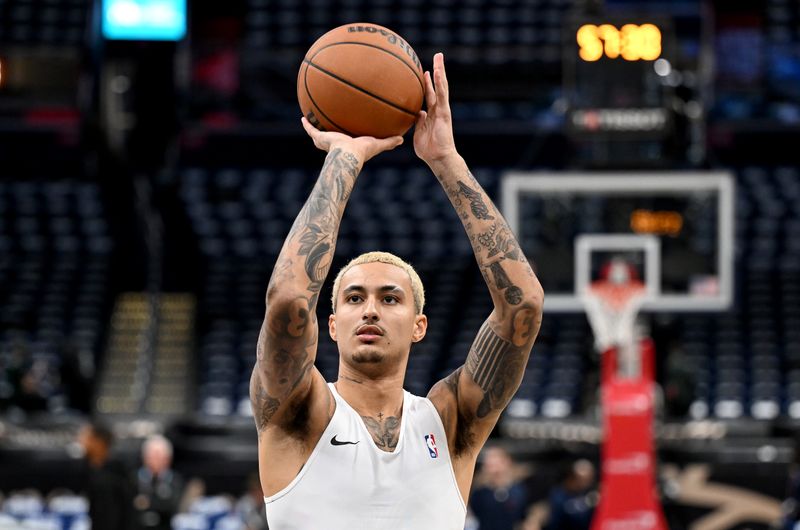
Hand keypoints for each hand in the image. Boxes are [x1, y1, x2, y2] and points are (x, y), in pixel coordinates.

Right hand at [301, 117, 402, 164]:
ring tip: (311, 119)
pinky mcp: (319, 137)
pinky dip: (306, 124)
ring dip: (314, 128)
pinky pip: (311, 130)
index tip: (346, 134)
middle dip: (327, 133)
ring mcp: (326, 141)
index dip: (345, 137)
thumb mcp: (377, 144)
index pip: (345, 141)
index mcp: (347, 146)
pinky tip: (303, 116)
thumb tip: (402, 139)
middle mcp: (335, 144)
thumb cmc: (362, 151)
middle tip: (327, 125)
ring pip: (318, 134)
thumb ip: (389, 142)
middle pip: (329, 138)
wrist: (348, 153)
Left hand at [413, 53, 458, 167]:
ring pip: (441, 86)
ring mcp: (442, 109)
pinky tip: (437, 71)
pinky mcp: (444, 111)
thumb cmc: (428, 150)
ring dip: (440, 70)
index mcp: (431, 113)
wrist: (438, 157)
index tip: (424, 72)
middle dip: (437, 71)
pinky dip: (439, 82)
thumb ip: (417, 122)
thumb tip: (417, 113)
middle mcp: (438, 108)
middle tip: (437, 56)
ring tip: (439, 56)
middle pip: (437, 86)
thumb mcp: (418, 133)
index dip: (427, 83)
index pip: (429, 94)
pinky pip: (442, 94)